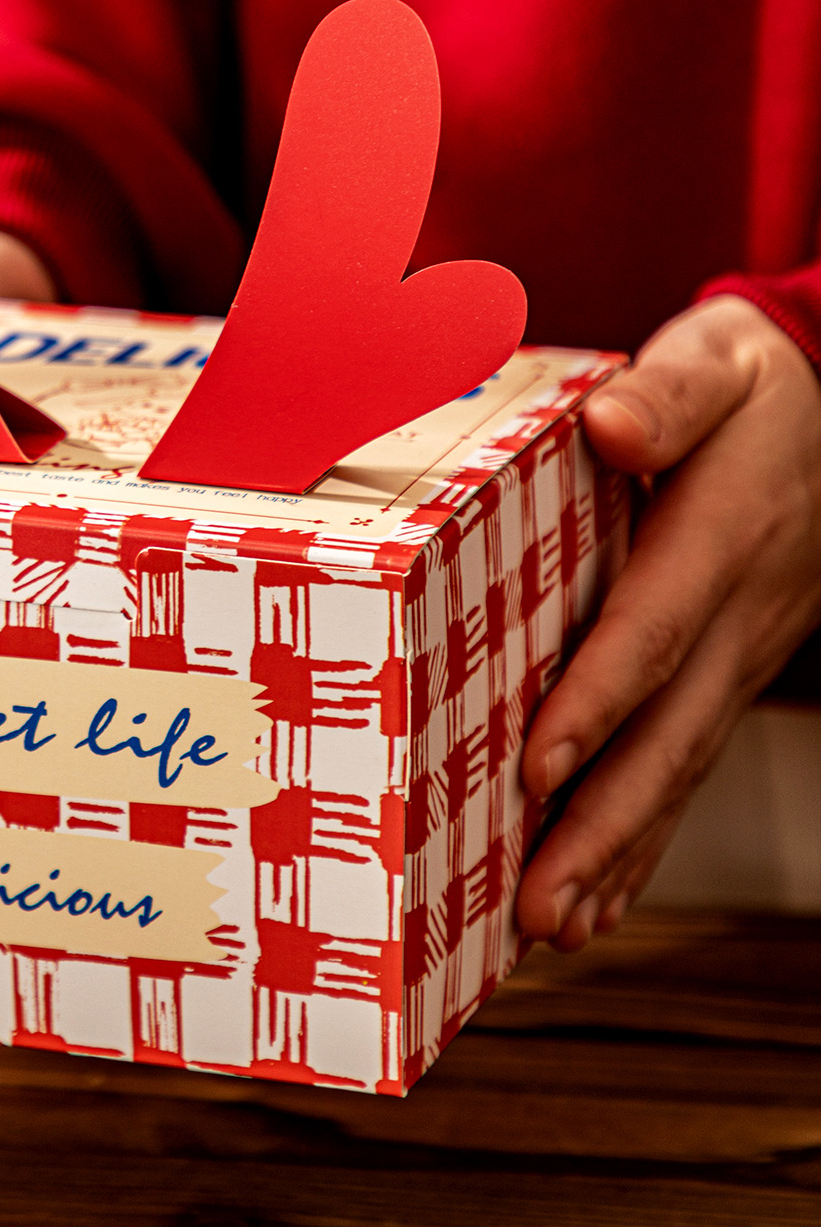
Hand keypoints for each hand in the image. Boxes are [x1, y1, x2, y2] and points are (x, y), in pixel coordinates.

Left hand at [516, 294, 820, 950]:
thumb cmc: (754, 389)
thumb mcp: (718, 361)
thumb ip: (666, 391)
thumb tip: (609, 423)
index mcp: (722, 534)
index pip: (652, 629)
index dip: (596, 699)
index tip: (535, 764)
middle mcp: (738, 614)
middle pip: (666, 733)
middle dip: (600, 824)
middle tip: (536, 905)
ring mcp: (743, 656)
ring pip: (679, 767)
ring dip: (617, 852)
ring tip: (554, 926)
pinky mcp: (732, 673)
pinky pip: (688, 762)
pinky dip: (645, 835)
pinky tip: (602, 892)